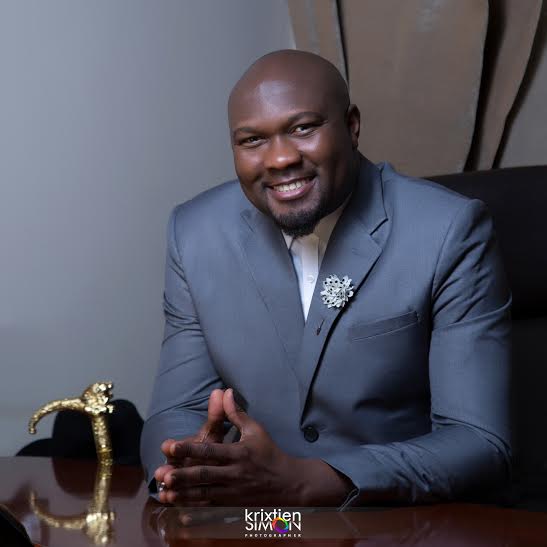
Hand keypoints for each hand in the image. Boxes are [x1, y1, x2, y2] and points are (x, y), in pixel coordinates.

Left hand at [159, 388, 352, 506]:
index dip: (189, 449)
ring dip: (183, 494)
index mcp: (239, 453)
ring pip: (204, 494)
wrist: (289, 483)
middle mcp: (235, 474)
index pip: (210, 451)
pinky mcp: (233, 505)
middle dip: (182, 475)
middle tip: (162, 473)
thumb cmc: (269, 452)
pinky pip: (211, 509)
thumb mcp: (255, 430)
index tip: (170, 446)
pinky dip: (194, 510)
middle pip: (204, 475)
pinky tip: (179, 510)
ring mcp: (234, 492)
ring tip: (164, 492)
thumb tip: (225, 392)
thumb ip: (235, 413)